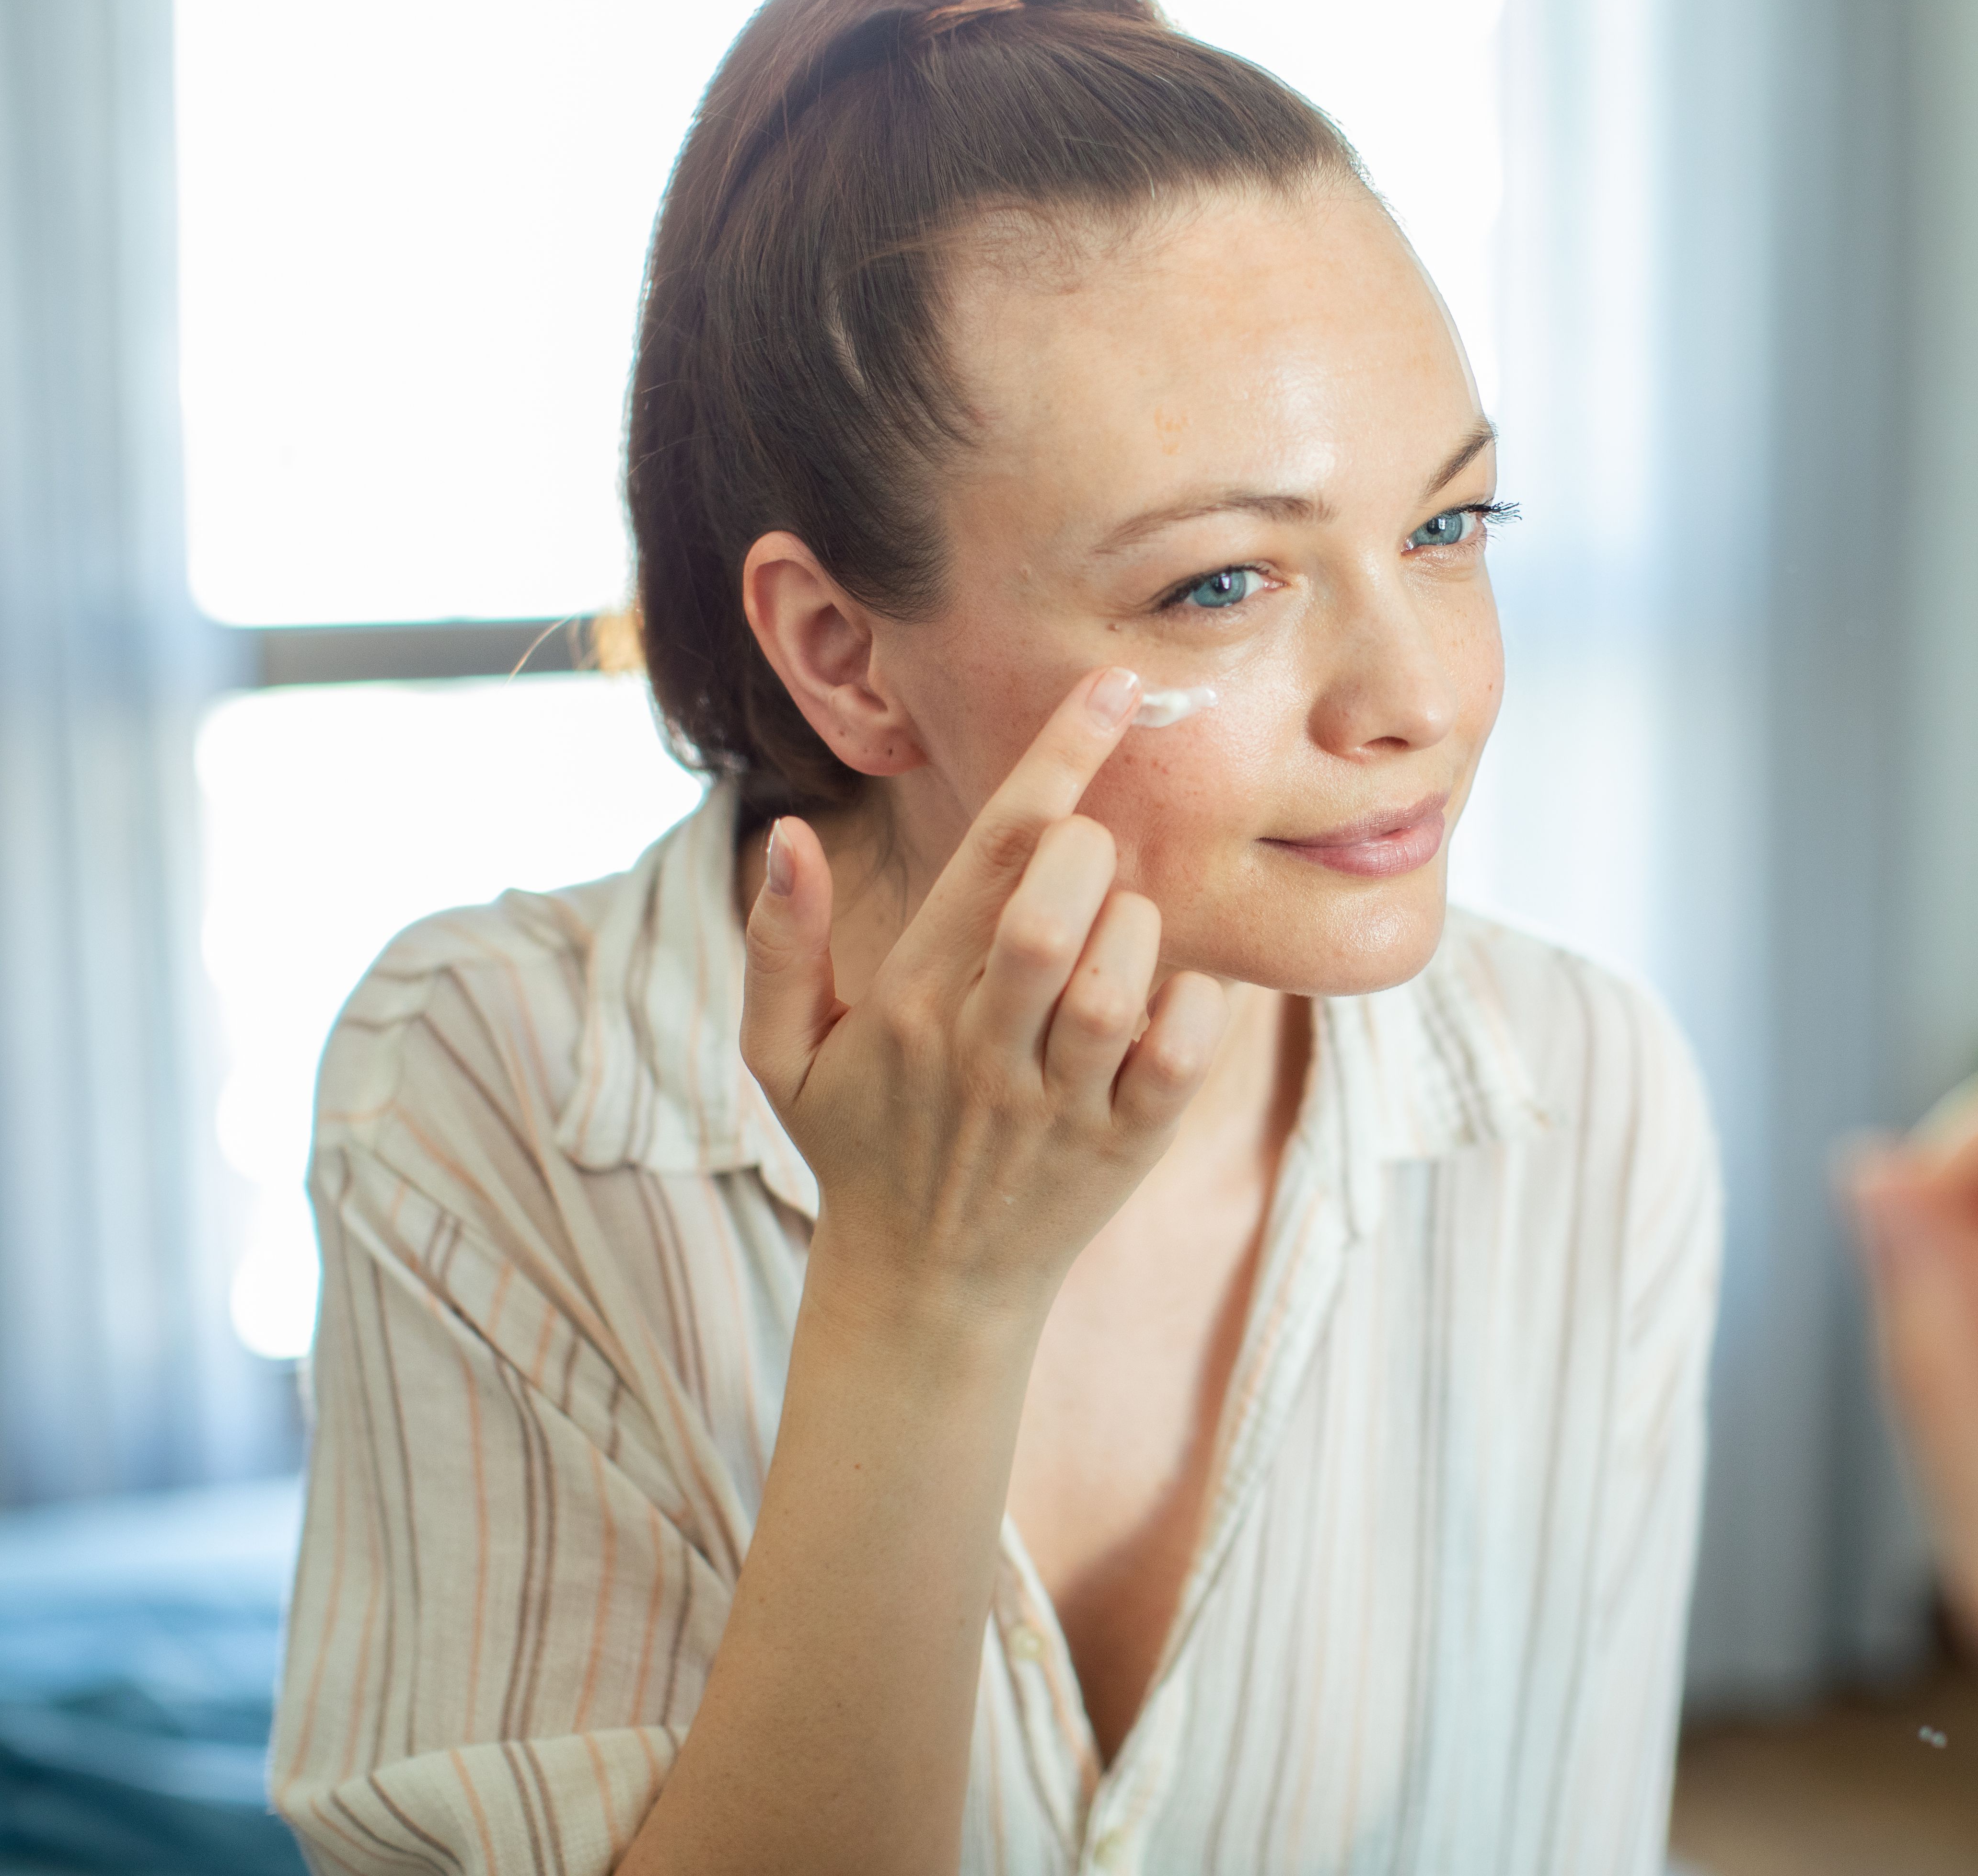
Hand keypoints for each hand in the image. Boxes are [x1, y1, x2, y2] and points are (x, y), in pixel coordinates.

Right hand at [742, 666, 1229, 1334]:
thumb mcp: (783, 1054)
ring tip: (1118, 931)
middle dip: (1089, 848)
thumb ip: (781, 943)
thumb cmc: (862, 1142)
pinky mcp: (1126, 1146)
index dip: (1058, 758)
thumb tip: (784, 836)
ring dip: (1137, 928)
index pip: (993, 854)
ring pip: (1119, 981)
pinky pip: (1184, 1053)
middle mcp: (983, 1050)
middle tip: (1091, 851)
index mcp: (908, 1004)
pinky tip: (1170, 995)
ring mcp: (1060, 1103)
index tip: (1113, 688)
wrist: (926, 1290)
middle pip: (1051, 912)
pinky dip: (1196, 1005)